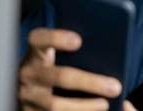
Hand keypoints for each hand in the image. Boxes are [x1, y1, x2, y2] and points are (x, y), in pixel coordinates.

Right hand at [18, 28, 136, 110]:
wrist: (27, 94)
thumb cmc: (51, 71)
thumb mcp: (53, 59)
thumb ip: (72, 55)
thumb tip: (104, 55)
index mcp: (35, 54)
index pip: (39, 39)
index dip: (56, 38)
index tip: (79, 41)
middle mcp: (28, 74)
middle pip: (60, 77)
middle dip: (90, 82)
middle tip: (114, 87)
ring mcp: (27, 96)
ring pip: (55, 105)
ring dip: (84, 106)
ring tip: (105, 105)